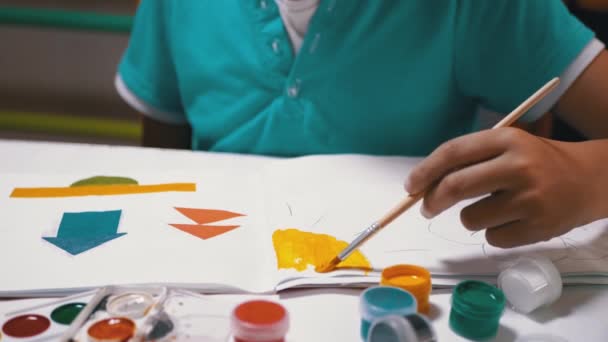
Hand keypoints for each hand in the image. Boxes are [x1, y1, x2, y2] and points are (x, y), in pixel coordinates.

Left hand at [405, 127, 606, 247]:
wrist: (590, 179)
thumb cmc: (537, 162)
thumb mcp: (507, 147)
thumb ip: (470, 161)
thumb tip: (423, 185)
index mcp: (506, 140)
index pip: (453, 152)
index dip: (425, 171)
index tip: (410, 186)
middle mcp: (518, 166)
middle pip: (456, 186)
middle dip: (432, 201)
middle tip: (426, 208)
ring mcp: (530, 198)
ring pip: (471, 218)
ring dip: (471, 217)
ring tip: (493, 207)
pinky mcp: (539, 227)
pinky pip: (493, 237)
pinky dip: (494, 232)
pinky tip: (513, 219)